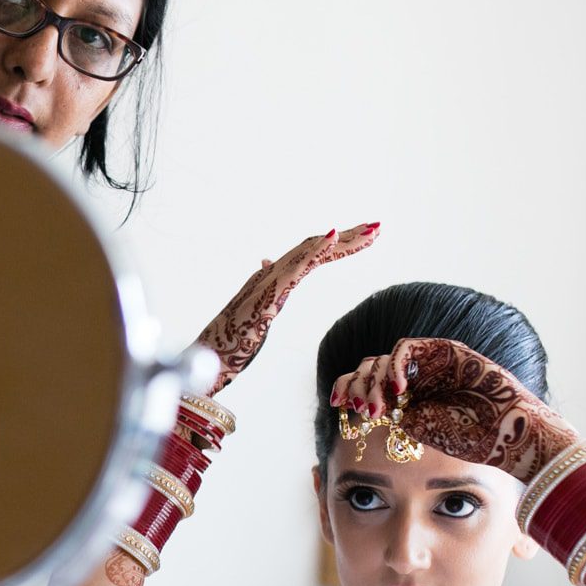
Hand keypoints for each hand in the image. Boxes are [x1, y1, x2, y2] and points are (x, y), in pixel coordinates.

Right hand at [195, 224, 378, 397]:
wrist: (207, 358)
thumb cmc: (227, 342)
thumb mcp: (253, 311)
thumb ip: (262, 290)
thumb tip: (264, 263)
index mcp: (270, 280)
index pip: (309, 256)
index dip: (337, 245)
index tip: (364, 237)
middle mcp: (270, 275)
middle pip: (314, 248)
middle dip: (348, 237)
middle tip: (378, 226)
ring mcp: (268, 282)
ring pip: (310, 252)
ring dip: (342, 240)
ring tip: (371, 231)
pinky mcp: (268, 294)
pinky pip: (296, 268)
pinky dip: (316, 250)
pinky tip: (333, 236)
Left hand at [329, 338, 575, 482]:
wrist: (517, 439)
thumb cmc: (478, 449)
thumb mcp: (424, 443)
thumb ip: (395, 432)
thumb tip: (361, 420)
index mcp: (406, 400)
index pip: (365, 385)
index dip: (347, 390)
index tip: (337, 407)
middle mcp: (416, 379)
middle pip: (369, 367)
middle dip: (356, 384)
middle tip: (355, 407)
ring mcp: (431, 364)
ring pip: (385, 357)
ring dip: (373, 378)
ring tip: (375, 407)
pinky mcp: (447, 352)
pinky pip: (408, 348)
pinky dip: (397, 364)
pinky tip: (399, 390)